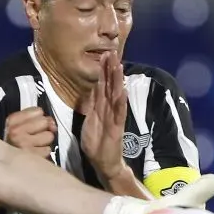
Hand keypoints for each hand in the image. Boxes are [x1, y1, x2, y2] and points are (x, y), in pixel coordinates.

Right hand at [4, 107, 55, 157]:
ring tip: (35, 145)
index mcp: (12, 121)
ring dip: (44, 141)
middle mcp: (16, 131)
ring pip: (49, 136)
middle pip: (45, 122)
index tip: (32, 125)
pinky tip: (35, 153)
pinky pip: (47, 150)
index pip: (38, 111)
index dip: (38, 118)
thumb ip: (34, 119)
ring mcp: (23, 144)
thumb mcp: (15, 126)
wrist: (0, 163)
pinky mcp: (31, 157)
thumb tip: (52, 123)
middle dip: (42, 129)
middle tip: (34, 136)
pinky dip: (43, 152)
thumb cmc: (9, 144)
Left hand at [81, 51, 127, 182]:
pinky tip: (122, 91)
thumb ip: (92, 104)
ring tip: (118, 66)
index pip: (103, 84)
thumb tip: (93, 89)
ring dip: (117, 81)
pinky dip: (121, 102)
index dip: (104, 70)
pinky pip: (119, 113)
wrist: (103, 161)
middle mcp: (109, 109)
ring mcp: (114, 117)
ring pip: (115, 95)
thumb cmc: (96, 141)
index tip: (105, 55)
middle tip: (112, 52)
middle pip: (110, 85)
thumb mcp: (90, 119)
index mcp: (102, 107)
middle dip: (111, 69)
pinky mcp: (117, 128)